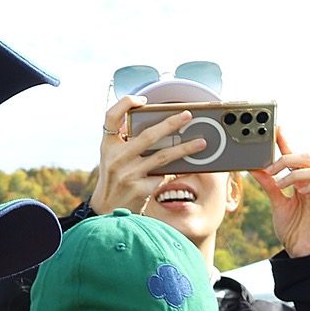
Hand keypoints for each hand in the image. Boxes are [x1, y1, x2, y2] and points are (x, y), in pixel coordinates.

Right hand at [90, 96, 207, 214]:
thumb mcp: (112, 157)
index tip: (143, 100)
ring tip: (201, 142)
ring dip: (185, 148)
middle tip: (188, 115)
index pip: (111, 116)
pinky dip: (175, 170)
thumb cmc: (115, 179)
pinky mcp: (140, 189)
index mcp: (108, 145)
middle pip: (148, 135)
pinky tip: (189, 166)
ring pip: (163, 156)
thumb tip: (158, 125)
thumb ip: (126, 141)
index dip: (126, 103)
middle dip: (171, 123)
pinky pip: (163, 175)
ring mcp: (129, 174)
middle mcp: (116, 158)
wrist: (107, 210)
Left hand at [251, 131, 309, 258]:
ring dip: (295, 174)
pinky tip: (301, 192)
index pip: (293, 157)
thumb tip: (254, 167)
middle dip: (288, 159)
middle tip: (272, 169)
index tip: (276, 129)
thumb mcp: (276, 203)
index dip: (286, 142)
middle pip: (306, 158)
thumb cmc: (292, 228)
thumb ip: (269, 185)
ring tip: (280, 185)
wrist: (300, 252)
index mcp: (299, 182)